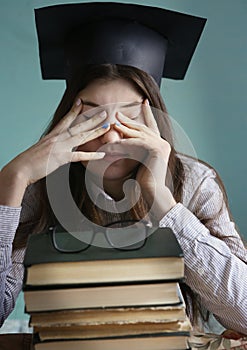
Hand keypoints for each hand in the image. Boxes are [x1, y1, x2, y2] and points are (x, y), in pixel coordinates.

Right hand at [1, 99, 109, 186]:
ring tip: (107, 127)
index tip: (81, 102)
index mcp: (52, 135)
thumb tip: (55, 147)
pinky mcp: (61, 158)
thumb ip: (50, 146)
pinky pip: (80, 156)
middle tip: (104, 113)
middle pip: (78, 125)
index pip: (65, 119)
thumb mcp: (41, 149)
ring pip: (81, 136)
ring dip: (95, 131)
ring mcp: (60, 147)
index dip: (74, 110)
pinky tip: (102, 154)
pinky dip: (92, 155)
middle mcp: (57, 138)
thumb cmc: (29, 161)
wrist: (20, 168)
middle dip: (92, 119)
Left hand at [114, 100, 175, 218]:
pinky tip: (116, 141)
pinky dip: (125, 142)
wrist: (152, 194)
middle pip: (143, 128)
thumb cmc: (143, 181)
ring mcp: (162, 146)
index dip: (147, 113)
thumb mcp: (135, 159)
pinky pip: (138, 143)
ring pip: (139, 134)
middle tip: (117, 113)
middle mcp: (163, 144)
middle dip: (129, 120)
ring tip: (113, 122)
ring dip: (125, 129)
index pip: (152, 126)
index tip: (144, 101)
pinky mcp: (157, 150)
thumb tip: (118, 140)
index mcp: (159, 145)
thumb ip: (131, 148)